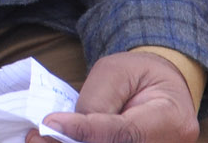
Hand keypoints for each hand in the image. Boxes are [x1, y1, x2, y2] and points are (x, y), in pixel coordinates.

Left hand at [30, 52, 198, 142]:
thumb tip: (65, 130)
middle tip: (36, 137)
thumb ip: (95, 102)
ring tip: (40, 139)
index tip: (50, 124)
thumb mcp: (115, 72)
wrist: (161, 87)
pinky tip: (59, 140)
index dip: (86, 131)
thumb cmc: (137, 74)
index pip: (125, 132)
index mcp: (171, 119)